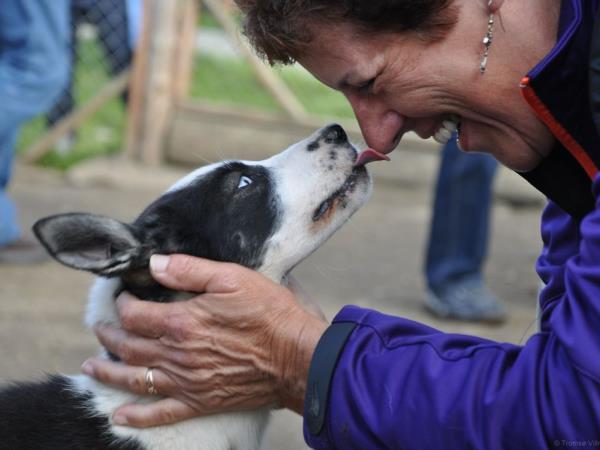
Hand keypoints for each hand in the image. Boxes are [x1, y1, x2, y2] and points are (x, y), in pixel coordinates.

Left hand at [81, 254, 327, 427]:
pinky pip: (161, 413)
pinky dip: (137, 417)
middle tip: (100, 327)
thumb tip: (155, 265)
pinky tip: (119, 415)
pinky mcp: (201, 401)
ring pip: (135, 379)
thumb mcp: (233, 278)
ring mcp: (187, 382)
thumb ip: (191, 270)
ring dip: (108, 372)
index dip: (123, 304)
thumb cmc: (269, 314)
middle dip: (109, 335)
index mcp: (182, 322)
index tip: (123, 296)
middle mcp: (177, 355)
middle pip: (128, 347)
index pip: (136, 314)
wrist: (296, 356)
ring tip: (90, 367)